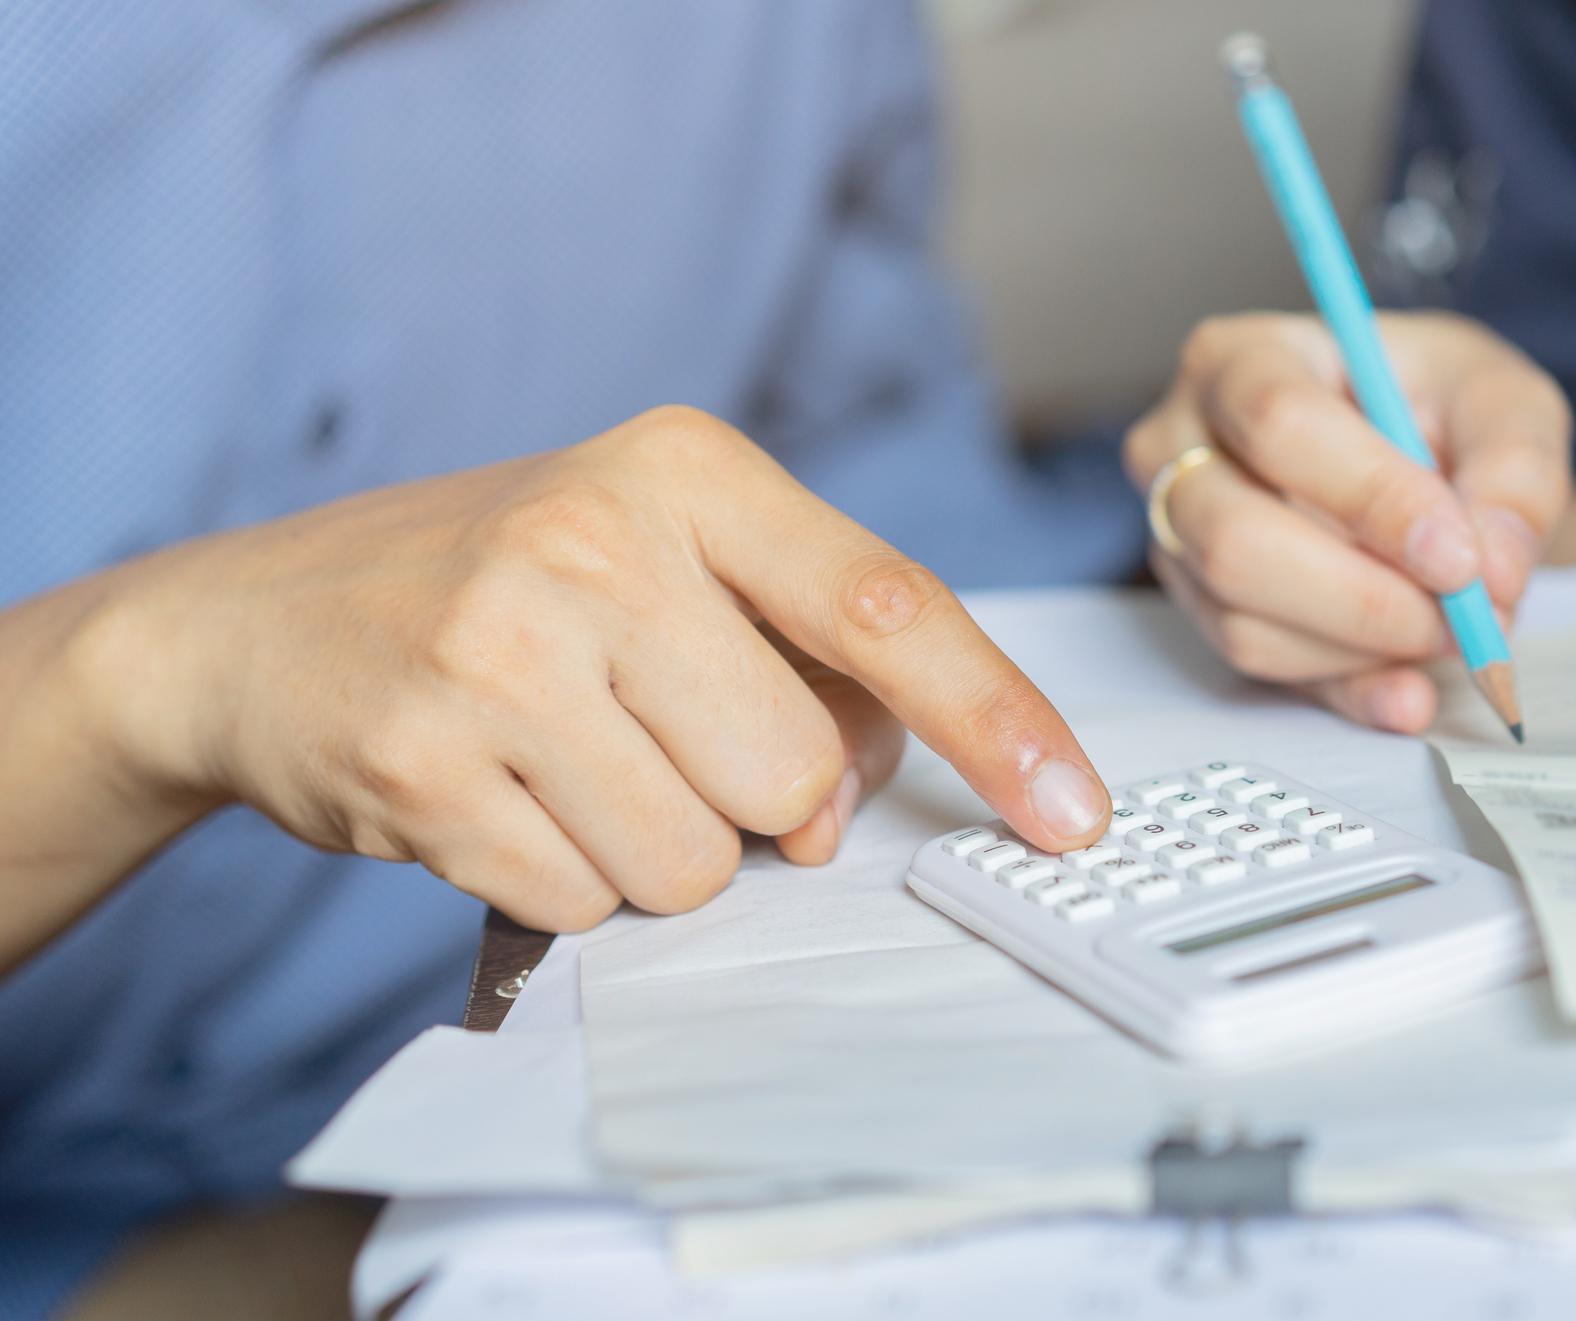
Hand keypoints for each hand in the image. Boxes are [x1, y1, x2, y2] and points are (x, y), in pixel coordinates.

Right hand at [90, 406, 1109, 931]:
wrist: (253, 624)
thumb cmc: (499, 590)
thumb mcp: (653, 549)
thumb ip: (792, 638)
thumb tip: (877, 778)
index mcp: (682, 469)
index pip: (886, 605)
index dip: (995, 719)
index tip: (1072, 811)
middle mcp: (592, 540)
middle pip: (796, 776)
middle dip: (757, 805)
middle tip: (660, 745)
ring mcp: (498, 652)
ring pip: (696, 862)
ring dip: (654, 851)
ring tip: (566, 766)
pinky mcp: (424, 766)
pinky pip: (584, 904)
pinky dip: (564, 882)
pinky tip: (502, 800)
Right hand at [1124, 312, 1569, 731]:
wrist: (1409, 448)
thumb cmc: (1434, 403)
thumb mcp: (1502, 402)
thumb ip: (1514, 473)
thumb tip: (1495, 574)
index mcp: (1239, 358)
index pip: (1280, 424)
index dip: (1372, 498)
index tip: (1459, 557)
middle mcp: (1178, 444)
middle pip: (1237, 540)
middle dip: (1363, 598)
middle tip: (1461, 617)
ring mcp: (1177, 534)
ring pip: (1243, 621)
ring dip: (1362, 648)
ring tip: (1450, 633)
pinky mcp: (1198, 605)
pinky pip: (1259, 670)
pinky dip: (1345, 689)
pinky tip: (1409, 692)